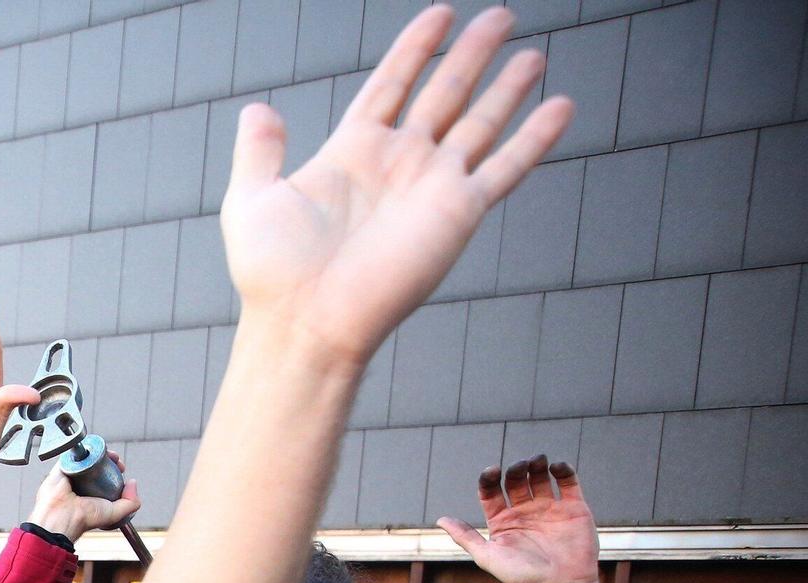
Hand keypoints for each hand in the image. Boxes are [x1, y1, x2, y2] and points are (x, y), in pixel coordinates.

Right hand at [29, 459, 140, 543]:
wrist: (62, 515)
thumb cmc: (84, 518)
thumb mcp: (115, 513)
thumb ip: (131, 502)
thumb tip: (133, 483)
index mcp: (92, 494)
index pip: (106, 476)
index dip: (116, 469)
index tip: (121, 468)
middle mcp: (82, 484)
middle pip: (98, 464)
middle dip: (109, 459)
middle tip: (116, 460)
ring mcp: (72, 474)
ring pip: (87, 456)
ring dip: (98, 452)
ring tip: (106, 453)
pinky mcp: (61, 466)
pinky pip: (73, 452)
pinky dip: (83, 448)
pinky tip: (92, 450)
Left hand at [221, 6, 572, 365]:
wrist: (306, 322)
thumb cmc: (274, 275)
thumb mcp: (252, 199)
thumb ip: (260, 151)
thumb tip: (258, 110)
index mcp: (352, 152)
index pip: (392, 84)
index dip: (416, 48)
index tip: (441, 15)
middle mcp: (398, 164)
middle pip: (444, 93)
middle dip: (472, 55)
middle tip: (501, 16)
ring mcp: (432, 186)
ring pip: (480, 122)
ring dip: (508, 87)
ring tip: (533, 53)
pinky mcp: (458, 213)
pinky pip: (506, 167)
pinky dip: (536, 138)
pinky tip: (560, 107)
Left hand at [438, 456, 601, 582]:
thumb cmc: (522, 576)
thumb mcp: (488, 556)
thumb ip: (465, 537)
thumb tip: (440, 520)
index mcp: (502, 521)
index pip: (491, 492)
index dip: (489, 478)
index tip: (492, 471)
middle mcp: (524, 512)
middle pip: (515, 481)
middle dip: (516, 469)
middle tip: (519, 465)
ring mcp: (549, 508)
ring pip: (541, 477)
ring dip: (537, 465)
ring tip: (537, 460)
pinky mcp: (573, 508)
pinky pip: (568, 483)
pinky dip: (563, 470)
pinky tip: (557, 466)